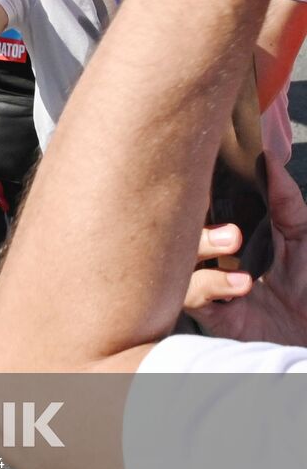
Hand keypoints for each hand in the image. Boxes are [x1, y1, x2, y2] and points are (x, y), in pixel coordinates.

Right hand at [185, 162, 306, 343]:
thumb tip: (269, 157)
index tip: (201, 175)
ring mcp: (206, 281)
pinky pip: (188, 293)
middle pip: (179, 226)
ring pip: (174, 256)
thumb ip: (286, 199)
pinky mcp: (207, 311)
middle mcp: (212, 254)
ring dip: (200, 246)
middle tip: (229, 223)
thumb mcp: (303, 234)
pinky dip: (210, 285)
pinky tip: (240, 285)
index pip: (200, 206)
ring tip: (233, 243)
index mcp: (230, 230)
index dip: (196, 191)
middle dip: (195, 217)